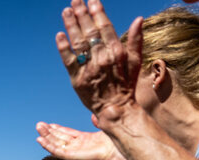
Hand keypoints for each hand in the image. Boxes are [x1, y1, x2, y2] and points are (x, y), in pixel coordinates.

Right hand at [35, 122, 144, 159]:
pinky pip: (56, 151)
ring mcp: (74, 151)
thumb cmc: (114, 143)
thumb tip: (94, 115)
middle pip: (59, 138)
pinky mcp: (71, 156)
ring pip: (56, 143)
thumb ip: (98, 121)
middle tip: (39, 125)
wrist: (116, 151)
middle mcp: (78, 146)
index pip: (68, 134)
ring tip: (38, 128)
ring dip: (46, 136)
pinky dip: (47, 145)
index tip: (50, 124)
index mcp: (85, 139)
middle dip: (49, 131)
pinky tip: (40, 140)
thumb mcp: (105, 127)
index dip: (58, 129)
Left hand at [57, 0, 143, 118]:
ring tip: (66, 11)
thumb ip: (136, 40)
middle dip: (82, 13)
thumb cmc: (126, 85)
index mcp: (117, 52)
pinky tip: (59, 35)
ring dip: (71, 25)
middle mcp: (102, 58)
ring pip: (78, 42)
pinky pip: (69, 60)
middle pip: (90, 31)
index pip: (105, 26)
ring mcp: (89, 68)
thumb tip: (139, 19)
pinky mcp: (77, 79)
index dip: (97, 11)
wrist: (115, 109)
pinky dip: (63, 47)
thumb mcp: (136, 62)